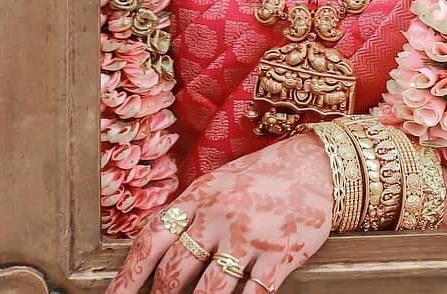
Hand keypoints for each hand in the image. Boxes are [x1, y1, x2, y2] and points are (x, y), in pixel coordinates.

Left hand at [105, 133, 333, 293]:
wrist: (318, 165)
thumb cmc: (264, 175)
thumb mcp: (220, 182)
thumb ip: (190, 210)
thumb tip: (155, 246)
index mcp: (201, 195)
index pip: (153, 236)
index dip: (128, 273)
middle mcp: (220, 216)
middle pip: (175, 271)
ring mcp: (249, 239)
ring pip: (207, 293)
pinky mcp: (278, 259)